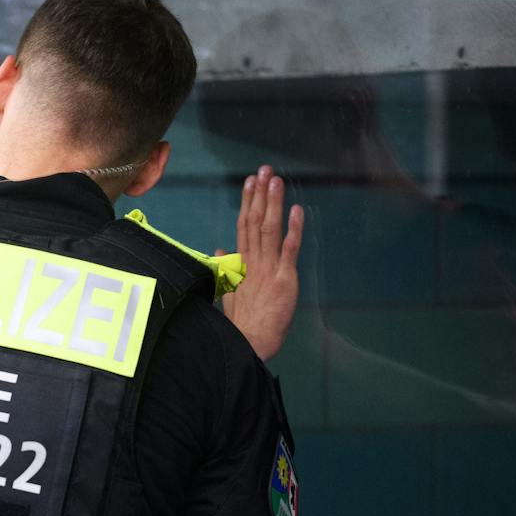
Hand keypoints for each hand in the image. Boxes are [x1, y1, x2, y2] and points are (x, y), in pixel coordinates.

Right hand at [218, 165, 304, 361]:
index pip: (243, 228)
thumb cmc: (243, 325)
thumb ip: (228, 270)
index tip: (250, 183)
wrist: (249, 345)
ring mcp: (268, 269)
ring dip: (272, 203)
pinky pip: (289, 250)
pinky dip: (293, 229)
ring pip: (269, 229)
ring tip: (274, 180)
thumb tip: (220, 250)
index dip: (248, 204)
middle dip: (259, 195)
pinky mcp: (283, 279)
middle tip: (263, 170)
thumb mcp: (231, 294)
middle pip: (254, 222)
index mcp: (241, 265)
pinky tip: (296, 210)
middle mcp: (253, 263)